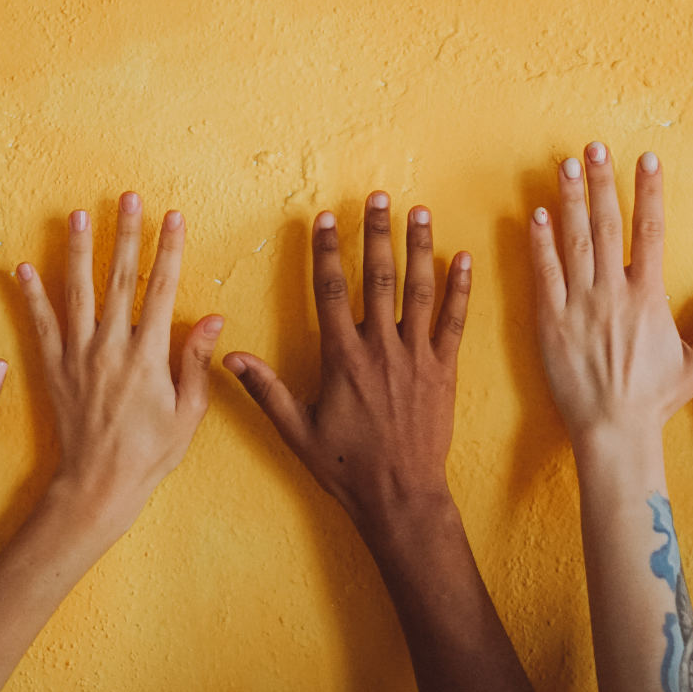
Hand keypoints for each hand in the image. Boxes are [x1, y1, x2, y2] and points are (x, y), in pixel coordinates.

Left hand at [13, 193, 221, 531]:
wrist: (98, 484)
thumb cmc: (150, 454)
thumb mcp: (188, 412)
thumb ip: (196, 362)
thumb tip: (213, 318)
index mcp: (148, 355)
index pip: (161, 290)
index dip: (168, 250)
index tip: (172, 217)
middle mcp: (110, 347)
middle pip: (119, 279)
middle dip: (125, 234)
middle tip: (126, 198)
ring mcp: (78, 356)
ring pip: (77, 292)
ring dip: (78, 251)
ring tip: (78, 215)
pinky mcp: (53, 369)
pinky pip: (40, 325)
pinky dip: (30, 295)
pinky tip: (22, 266)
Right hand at [224, 192, 470, 534]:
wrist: (400, 495)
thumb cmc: (346, 466)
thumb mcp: (296, 430)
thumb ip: (266, 389)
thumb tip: (230, 356)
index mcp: (343, 358)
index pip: (332, 291)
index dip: (328, 251)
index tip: (326, 218)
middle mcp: (381, 349)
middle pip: (379, 278)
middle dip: (377, 233)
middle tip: (379, 196)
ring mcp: (417, 357)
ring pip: (419, 290)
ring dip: (418, 247)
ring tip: (418, 211)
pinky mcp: (444, 370)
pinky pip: (454, 322)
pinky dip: (459, 288)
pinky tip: (462, 258)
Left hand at [527, 142, 692, 448]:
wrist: (613, 429)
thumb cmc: (655, 400)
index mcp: (648, 298)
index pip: (650, 231)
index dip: (649, 192)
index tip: (646, 159)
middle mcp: (613, 293)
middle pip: (607, 225)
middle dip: (602, 182)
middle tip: (594, 147)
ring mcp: (580, 305)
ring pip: (573, 241)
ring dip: (569, 200)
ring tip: (565, 165)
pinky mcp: (551, 321)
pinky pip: (545, 273)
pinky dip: (540, 243)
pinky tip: (537, 214)